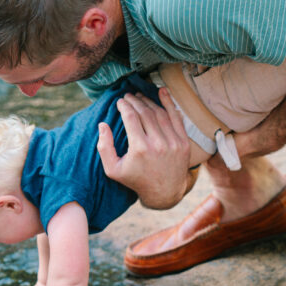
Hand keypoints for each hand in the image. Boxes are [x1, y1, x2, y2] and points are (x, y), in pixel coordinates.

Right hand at [96, 88, 191, 208]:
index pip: (131, 118)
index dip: (124, 106)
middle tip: (128, 96)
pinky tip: (162, 92)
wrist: (164, 193)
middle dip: (135, 101)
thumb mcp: (113, 169)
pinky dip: (169, 103)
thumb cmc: (135, 180)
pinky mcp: (183, 143)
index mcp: (140, 149)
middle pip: (145, 113)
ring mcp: (173, 143)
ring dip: (149, 101)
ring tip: (140, 97)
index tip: (119, 101)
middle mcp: (158, 144)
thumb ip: (104, 147)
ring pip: (160, 113)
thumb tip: (102, 124)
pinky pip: (176, 118)